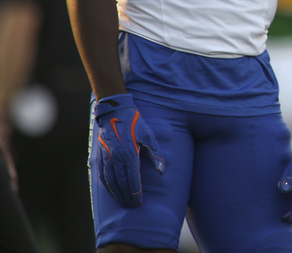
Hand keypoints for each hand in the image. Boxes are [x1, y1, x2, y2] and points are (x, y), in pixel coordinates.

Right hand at [93, 93, 165, 207]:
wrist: (114, 112)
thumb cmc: (135, 123)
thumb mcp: (148, 136)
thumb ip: (155, 154)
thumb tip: (163, 171)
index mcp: (128, 152)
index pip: (132, 177)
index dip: (135, 191)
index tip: (140, 201)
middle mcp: (115, 157)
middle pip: (120, 182)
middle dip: (127, 196)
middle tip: (133, 207)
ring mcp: (106, 158)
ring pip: (110, 181)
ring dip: (117, 194)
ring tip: (124, 203)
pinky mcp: (100, 157)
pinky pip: (103, 176)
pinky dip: (108, 186)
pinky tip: (113, 193)